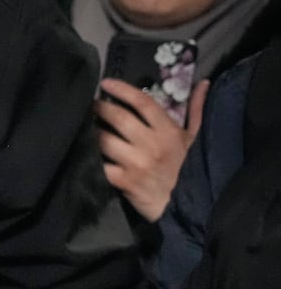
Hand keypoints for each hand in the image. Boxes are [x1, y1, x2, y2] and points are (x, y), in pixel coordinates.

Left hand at [95, 78, 207, 221]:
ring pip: (105, 140)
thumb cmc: (188, 168)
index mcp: (167, 130)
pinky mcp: (123, 181)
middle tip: (90, 104)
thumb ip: (197, 109)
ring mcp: (135, 163)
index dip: (122, 90)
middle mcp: (151, 144)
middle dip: (100, 108)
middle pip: (119, 118)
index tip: (106, 83)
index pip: (142, 103)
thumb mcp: (195, 138)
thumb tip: (203, 83)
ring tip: (84, 126)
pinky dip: (90, 157)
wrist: (183, 205)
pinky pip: (100, 164)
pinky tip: (84, 151)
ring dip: (92, 132)